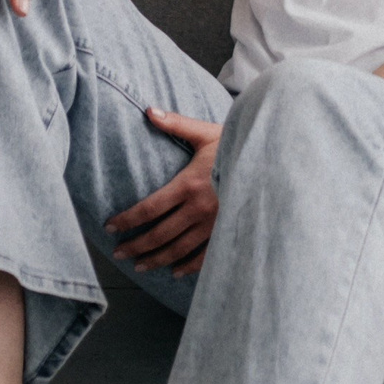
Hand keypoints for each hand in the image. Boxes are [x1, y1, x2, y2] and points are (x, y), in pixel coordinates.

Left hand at [106, 110, 223, 277]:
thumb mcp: (206, 132)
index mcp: (189, 185)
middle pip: (160, 233)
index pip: (150, 208)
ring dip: (156, 259)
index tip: (110, 227)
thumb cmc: (237, 145)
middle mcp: (199, 209)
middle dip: (136, 245)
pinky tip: (175, 272)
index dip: (128, 219)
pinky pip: (204, 256)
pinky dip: (188, 266)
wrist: (272, 162)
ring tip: (139, 266)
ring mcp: (214, 226)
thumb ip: (176, 123)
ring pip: (178, 249)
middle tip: (118, 253)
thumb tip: (148, 111)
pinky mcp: (227, 233)